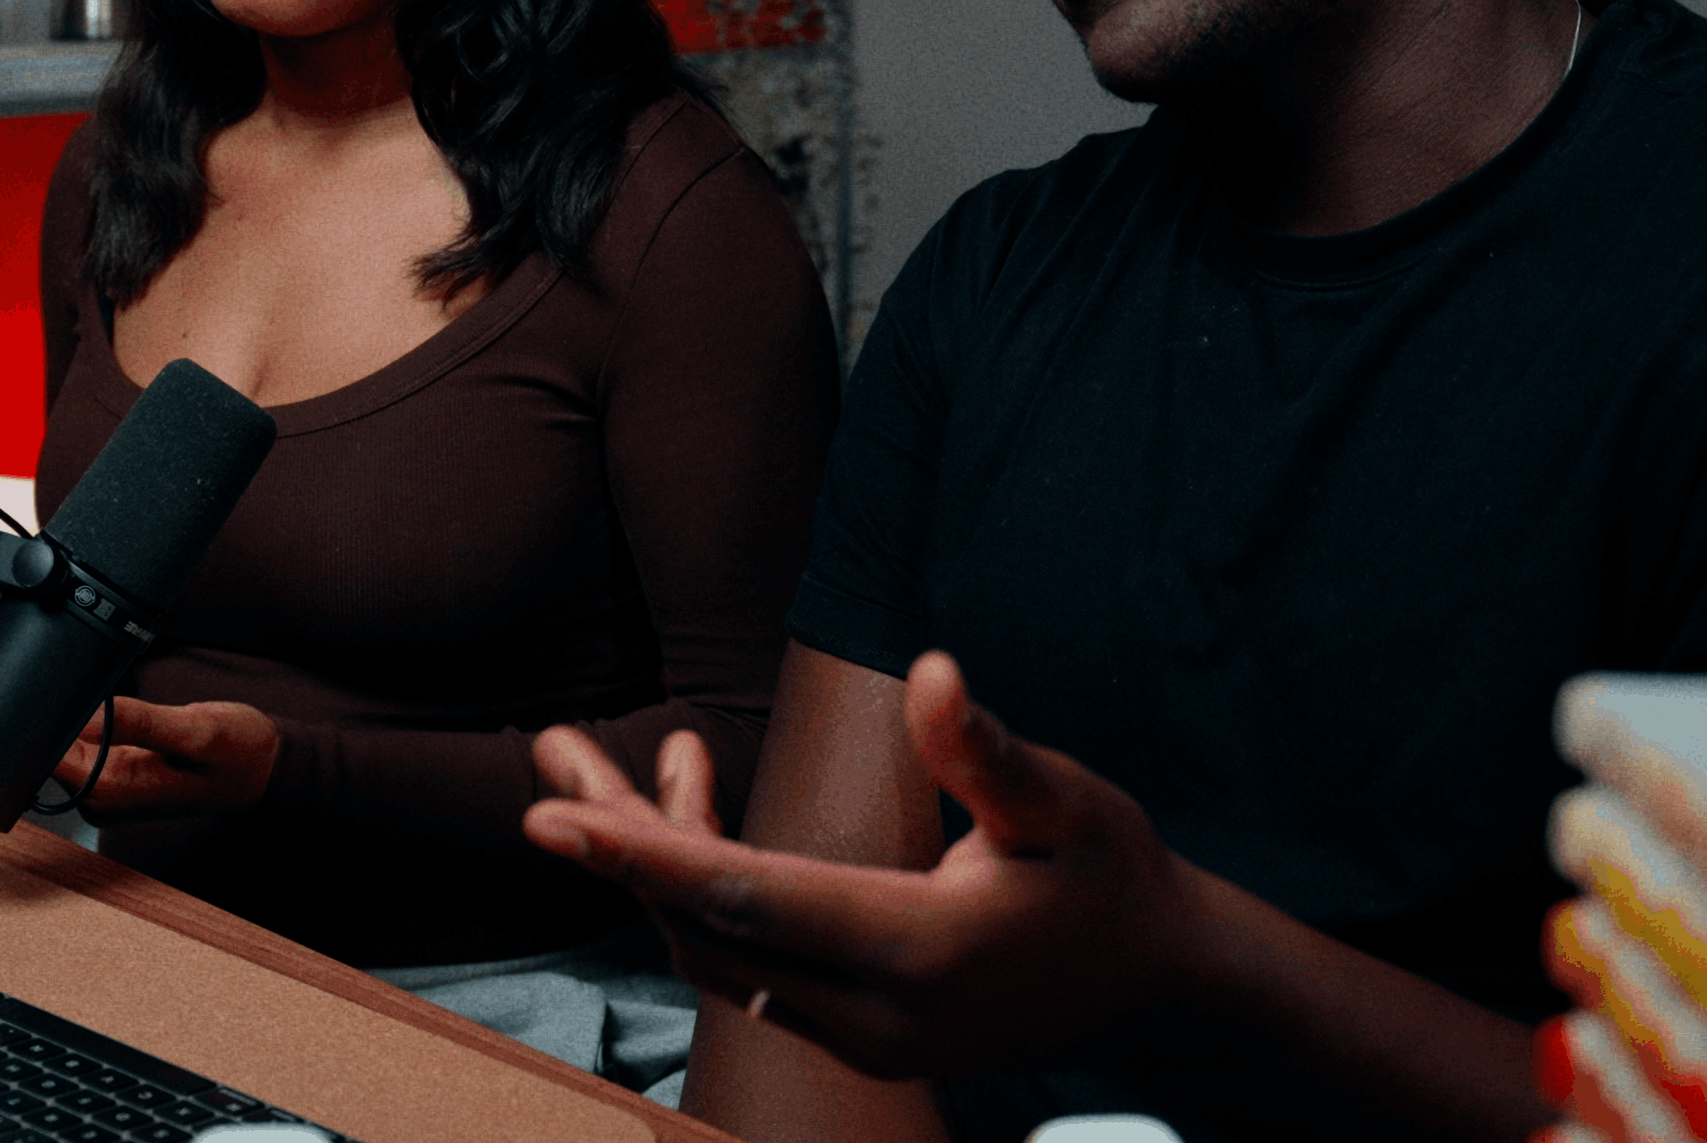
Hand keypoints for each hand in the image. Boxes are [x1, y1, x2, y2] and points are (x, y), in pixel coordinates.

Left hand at [53, 696, 279, 818]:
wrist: (264, 771)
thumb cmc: (238, 754)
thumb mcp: (196, 729)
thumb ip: (140, 722)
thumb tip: (88, 712)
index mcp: (114, 790)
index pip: (47, 758)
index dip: (44, 720)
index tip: (59, 688)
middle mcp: (102, 798)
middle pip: (47, 753)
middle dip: (56, 714)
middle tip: (84, 681)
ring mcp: (105, 790)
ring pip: (61, 748)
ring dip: (72, 716)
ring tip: (100, 692)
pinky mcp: (112, 776)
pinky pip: (80, 747)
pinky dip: (85, 723)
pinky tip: (105, 705)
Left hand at [523, 651, 1220, 1079]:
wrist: (1156, 986)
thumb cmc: (1112, 878)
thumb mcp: (1066, 805)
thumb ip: (986, 752)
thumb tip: (933, 671)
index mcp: (917, 950)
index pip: (751, 899)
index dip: (644, 854)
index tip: (550, 819)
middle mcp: (876, 1013)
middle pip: (708, 926)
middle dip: (617, 842)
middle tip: (551, 755)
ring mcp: (863, 1036)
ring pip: (716, 950)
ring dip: (651, 862)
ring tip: (595, 764)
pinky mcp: (857, 1035)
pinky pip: (747, 964)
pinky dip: (701, 890)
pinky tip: (689, 801)